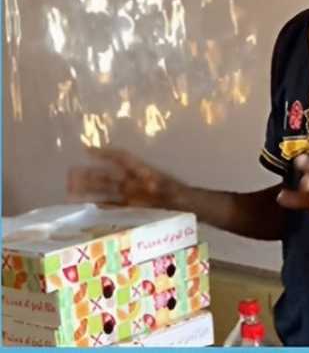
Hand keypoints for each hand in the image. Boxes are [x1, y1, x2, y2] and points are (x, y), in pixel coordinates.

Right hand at [68, 146, 186, 209]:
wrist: (190, 207)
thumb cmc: (183, 196)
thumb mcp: (175, 189)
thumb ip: (163, 186)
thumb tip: (150, 182)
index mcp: (143, 172)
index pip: (122, 159)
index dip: (106, 153)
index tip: (86, 150)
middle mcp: (133, 182)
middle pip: (107, 176)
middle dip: (89, 174)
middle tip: (69, 173)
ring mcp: (131, 195)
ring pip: (105, 191)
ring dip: (89, 190)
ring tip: (70, 190)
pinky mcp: (132, 207)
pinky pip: (112, 205)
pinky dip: (99, 206)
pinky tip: (87, 208)